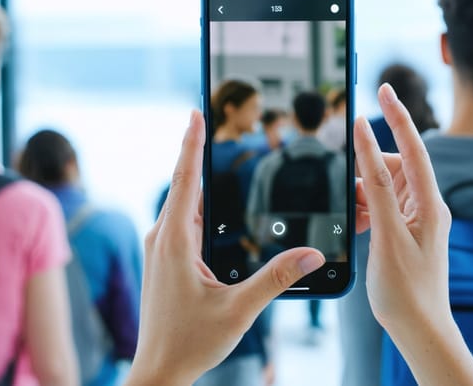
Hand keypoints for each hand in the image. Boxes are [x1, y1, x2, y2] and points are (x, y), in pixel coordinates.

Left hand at [125, 111, 324, 385]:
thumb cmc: (190, 343)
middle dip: (194, 149)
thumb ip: (277, 277)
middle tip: (206, 117)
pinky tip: (207, 197)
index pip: (185, 180)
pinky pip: (180, 218)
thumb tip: (314, 253)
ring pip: (180, 201)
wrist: (158, 372)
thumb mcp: (239, 309)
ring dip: (193, 174)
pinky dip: (194, 199)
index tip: (196, 112)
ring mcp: (160, 249)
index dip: (192, 143)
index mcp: (175, 242)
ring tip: (208, 146)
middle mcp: (162, 239)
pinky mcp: (164, 260)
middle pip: (181, 183)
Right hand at [353, 84, 472, 385]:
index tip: (382, 89)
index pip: (414, 147)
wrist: (418, 331)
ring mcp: (416, 221)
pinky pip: (380, 209)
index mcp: (430, 203)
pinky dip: (364, 214)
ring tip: (355, 225)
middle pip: (393, 169)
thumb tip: (365, 140)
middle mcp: (426, 207)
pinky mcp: (404, 234)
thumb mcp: (387, 233)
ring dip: (362, 200)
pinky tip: (356, 230)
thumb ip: (376, 183)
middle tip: (351, 200)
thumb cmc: (407, 290)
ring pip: (382, 190)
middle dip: (367, 175)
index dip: (397, 116)